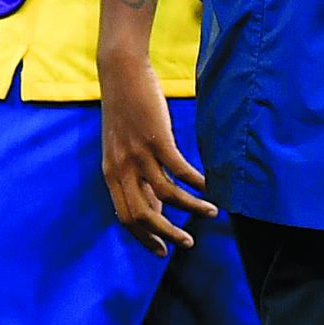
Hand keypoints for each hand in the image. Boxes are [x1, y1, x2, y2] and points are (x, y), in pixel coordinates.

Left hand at [100, 54, 216, 256]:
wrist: (121, 74)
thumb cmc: (126, 111)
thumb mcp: (123, 150)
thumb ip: (134, 178)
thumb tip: (154, 207)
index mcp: (112, 174)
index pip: (125, 217)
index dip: (145, 238)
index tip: (163, 251)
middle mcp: (122, 168)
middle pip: (143, 215)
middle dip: (167, 234)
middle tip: (188, 242)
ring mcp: (139, 154)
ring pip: (167, 195)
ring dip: (191, 209)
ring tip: (211, 213)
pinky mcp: (157, 139)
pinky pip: (180, 170)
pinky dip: (197, 184)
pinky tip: (210, 187)